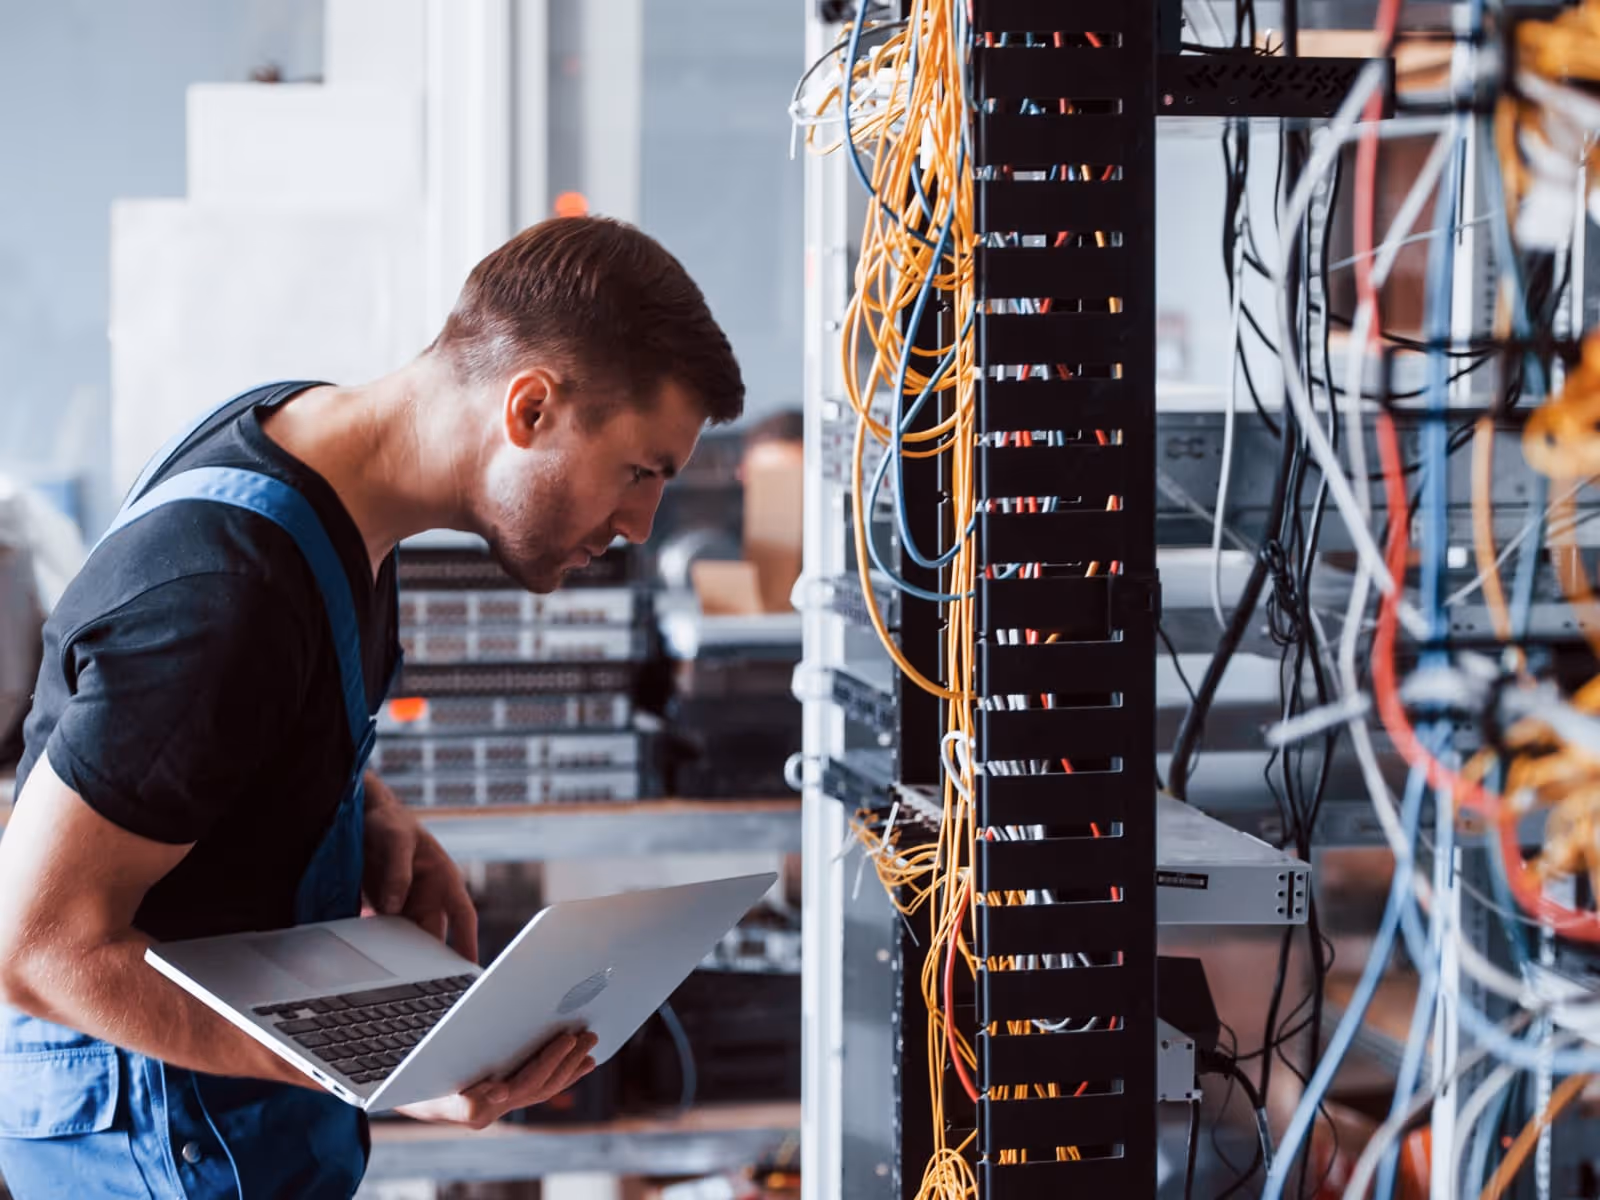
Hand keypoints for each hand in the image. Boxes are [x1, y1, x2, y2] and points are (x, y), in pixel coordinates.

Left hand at [362, 772, 477, 961]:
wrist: (361, 816)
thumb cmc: (390, 822)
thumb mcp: (396, 840)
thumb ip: (397, 872)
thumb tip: (394, 906)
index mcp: (443, 879)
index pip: (463, 917)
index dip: (468, 942)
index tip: (470, 967)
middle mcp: (429, 896)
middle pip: (434, 935)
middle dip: (433, 961)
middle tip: (427, 985)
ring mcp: (407, 905)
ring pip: (410, 940)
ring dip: (405, 957)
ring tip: (398, 980)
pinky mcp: (385, 910)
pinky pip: (388, 934)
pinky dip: (384, 948)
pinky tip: (375, 963)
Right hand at [395, 1031, 598, 1128]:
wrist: (402, 1094)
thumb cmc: (413, 1086)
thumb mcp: (428, 1088)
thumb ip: (463, 1097)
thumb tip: (499, 1094)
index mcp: (478, 1106)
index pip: (523, 1084)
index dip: (546, 1063)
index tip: (566, 1040)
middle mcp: (494, 1107)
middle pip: (540, 1085)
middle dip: (566, 1059)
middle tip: (587, 1034)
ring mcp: (501, 1101)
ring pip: (544, 1087)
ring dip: (570, 1064)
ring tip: (590, 1043)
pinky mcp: (504, 1092)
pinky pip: (539, 1085)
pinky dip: (562, 1072)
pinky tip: (581, 1061)